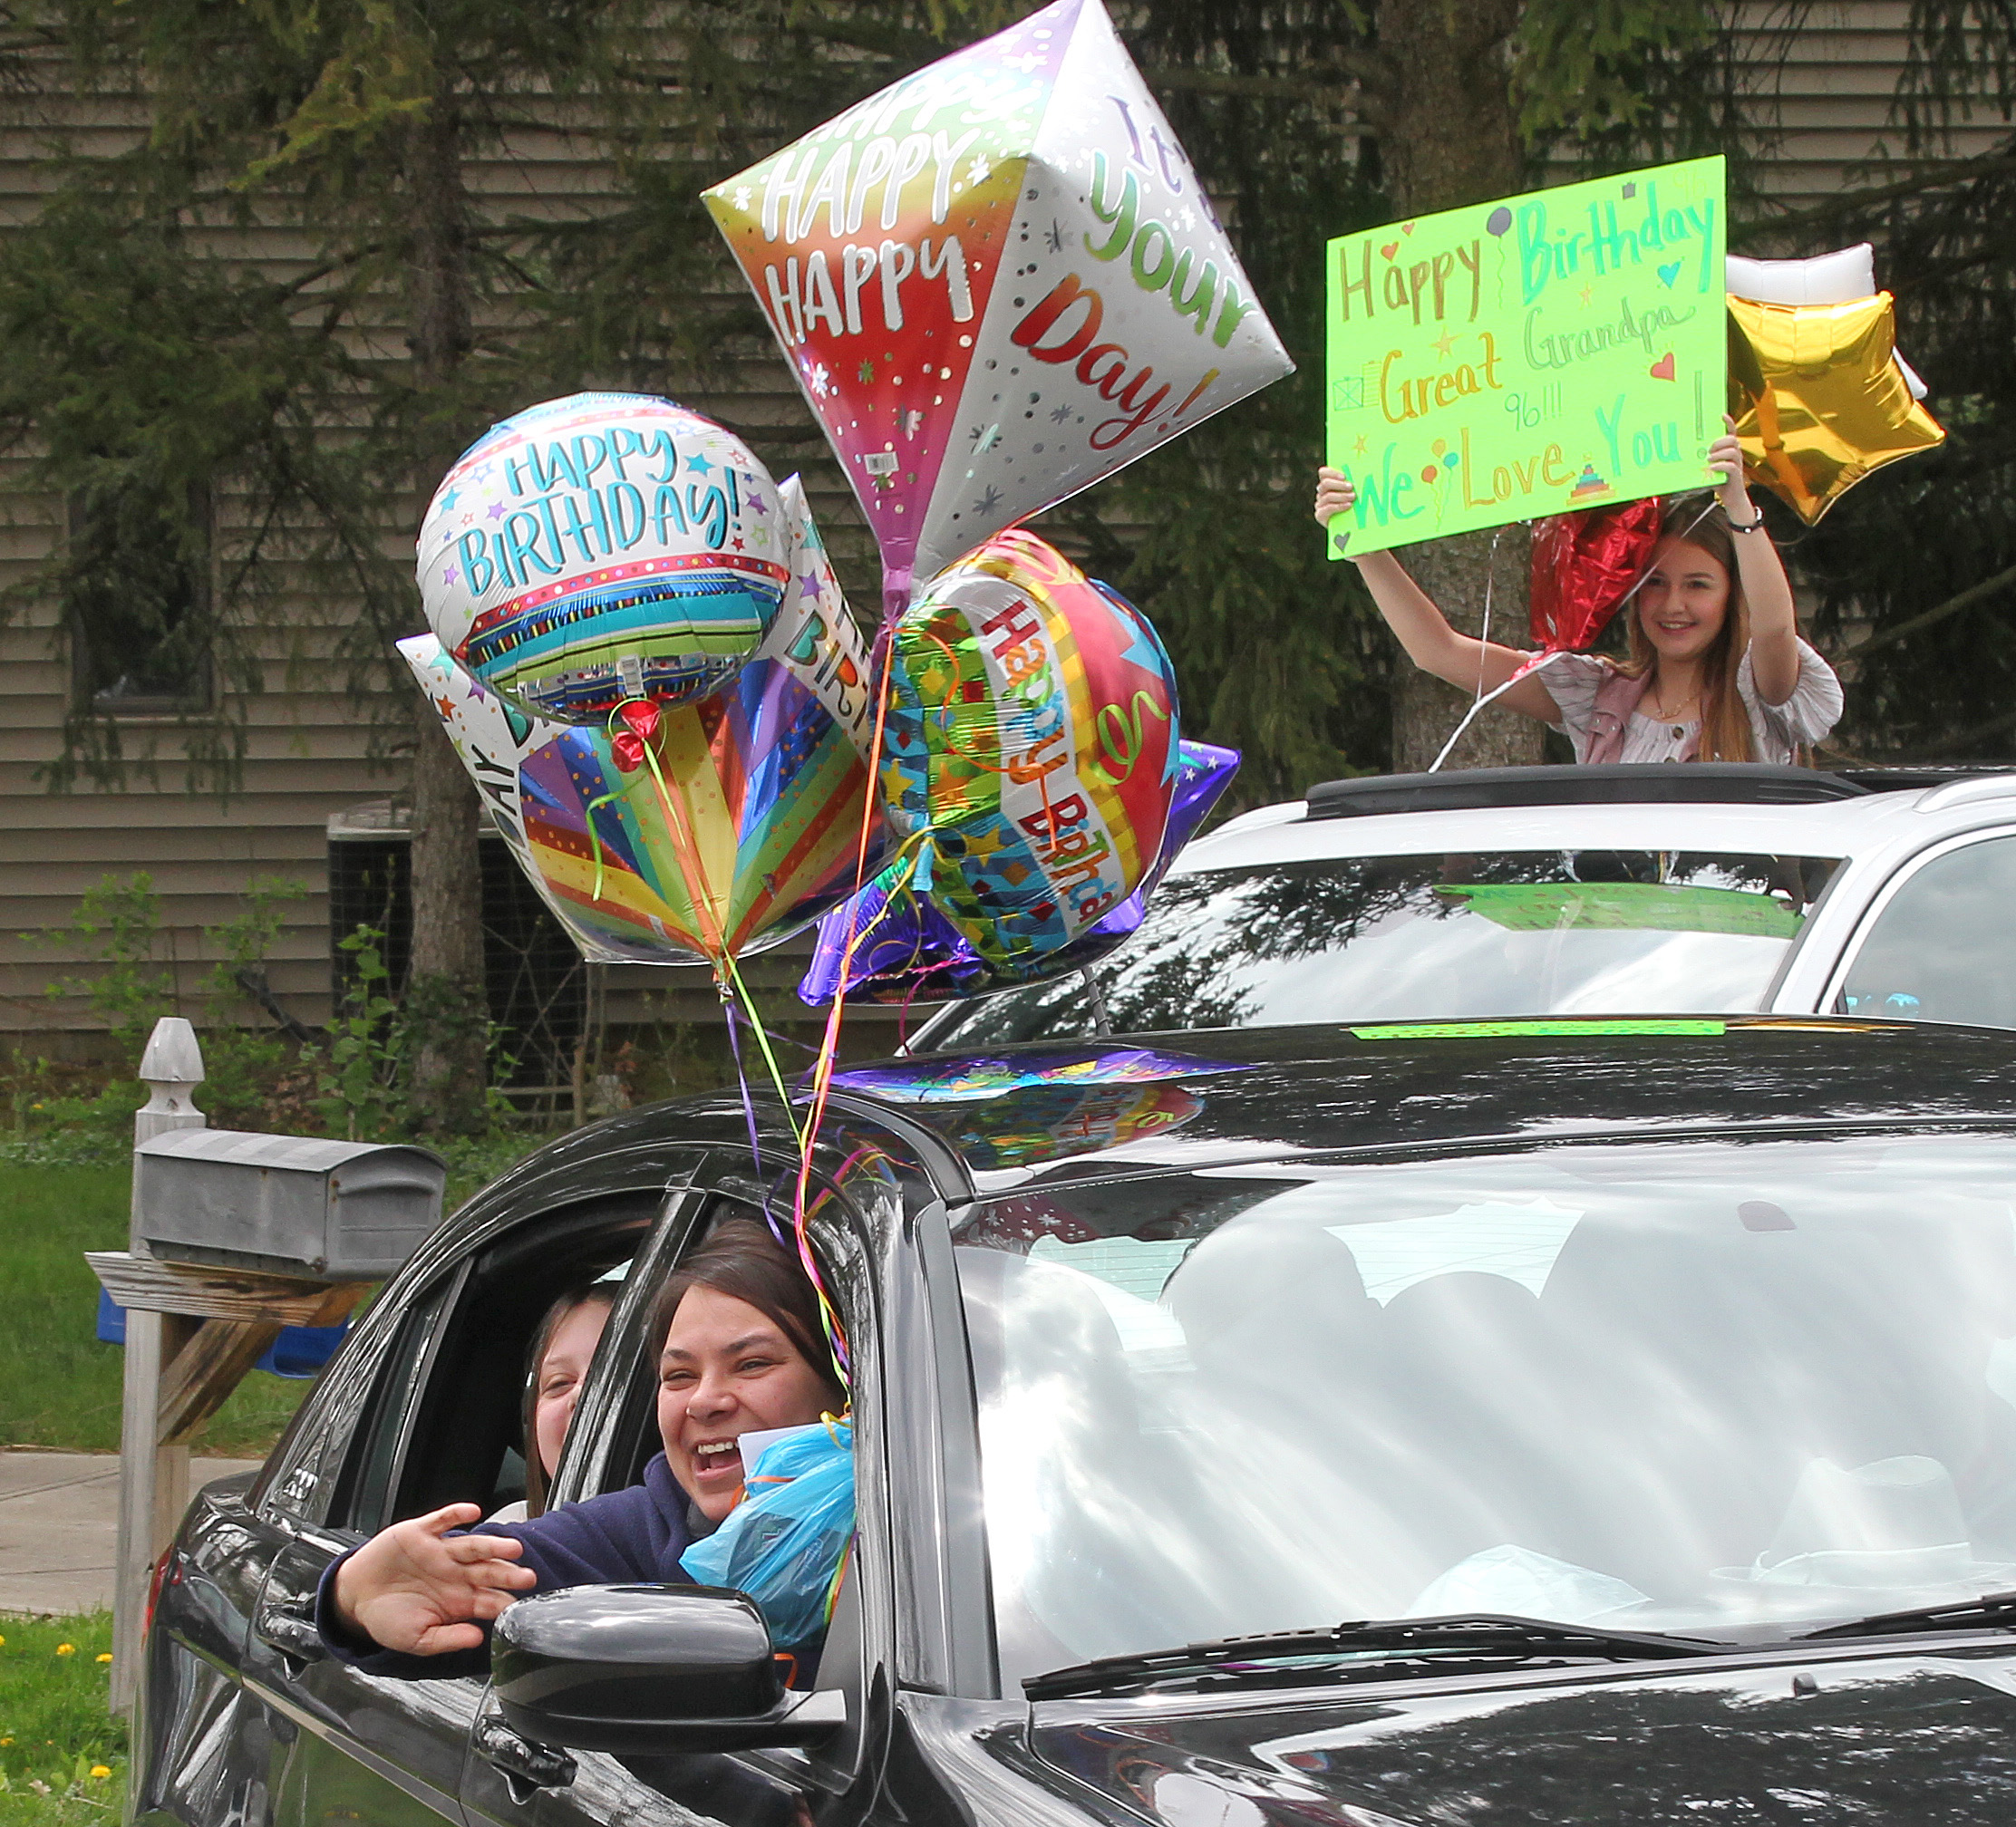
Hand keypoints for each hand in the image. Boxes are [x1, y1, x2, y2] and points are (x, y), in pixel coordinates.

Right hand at [332, 1504, 536, 1654]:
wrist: (356, 1596)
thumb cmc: (389, 1618)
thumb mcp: (417, 1639)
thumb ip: (447, 1638)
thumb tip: (475, 1639)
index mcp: (459, 1600)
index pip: (489, 1600)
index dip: (504, 1602)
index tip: (520, 1607)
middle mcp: (456, 1573)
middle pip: (489, 1571)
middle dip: (508, 1574)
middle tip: (527, 1577)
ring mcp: (441, 1552)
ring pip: (474, 1545)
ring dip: (494, 1545)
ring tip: (512, 1547)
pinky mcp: (422, 1533)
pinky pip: (443, 1519)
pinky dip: (458, 1514)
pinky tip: (473, 1512)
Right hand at [1314, 465, 1354, 527]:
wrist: (1353, 526)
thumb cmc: (1357, 505)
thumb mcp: (1356, 492)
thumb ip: (1355, 482)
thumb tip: (1365, 470)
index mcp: (1328, 484)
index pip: (1323, 473)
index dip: (1332, 472)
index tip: (1345, 476)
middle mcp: (1322, 493)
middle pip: (1324, 484)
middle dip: (1338, 484)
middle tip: (1351, 486)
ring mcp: (1320, 504)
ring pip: (1327, 496)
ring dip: (1341, 495)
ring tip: (1353, 497)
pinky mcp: (1320, 515)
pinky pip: (1327, 509)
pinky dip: (1338, 506)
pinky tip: (1348, 505)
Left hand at [1707, 414, 1750, 518]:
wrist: (1730, 498)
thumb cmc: (1718, 480)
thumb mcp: (1709, 467)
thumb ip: (1702, 460)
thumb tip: (1686, 454)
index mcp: (1729, 450)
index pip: (1731, 433)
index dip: (1728, 423)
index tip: (1721, 415)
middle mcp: (1735, 454)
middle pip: (1732, 440)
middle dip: (1719, 441)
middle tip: (1708, 449)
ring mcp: (1737, 464)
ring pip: (1733, 451)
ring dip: (1719, 453)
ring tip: (1708, 459)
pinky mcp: (1737, 475)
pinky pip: (1731, 466)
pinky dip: (1720, 465)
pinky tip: (1711, 467)